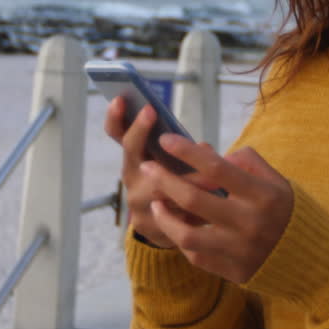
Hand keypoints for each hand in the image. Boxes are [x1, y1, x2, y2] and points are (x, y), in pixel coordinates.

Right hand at [103, 99, 220, 248]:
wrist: (176, 229)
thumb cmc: (180, 182)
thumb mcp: (178, 161)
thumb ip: (185, 150)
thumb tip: (203, 148)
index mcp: (135, 158)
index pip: (117, 134)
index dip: (116, 117)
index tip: (121, 98)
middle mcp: (132, 178)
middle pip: (131, 152)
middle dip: (141, 131)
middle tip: (152, 111)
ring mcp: (138, 204)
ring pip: (157, 187)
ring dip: (183, 178)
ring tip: (209, 174)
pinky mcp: (151, 228)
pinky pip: (172, 215)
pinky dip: (192, 208)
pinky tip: (211, 204)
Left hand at [142, 134, 293, 283]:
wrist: (310, 260)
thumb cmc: (288, 212)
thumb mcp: (277, 181)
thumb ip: (248, 163)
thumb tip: (210, 154)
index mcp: (262, 196)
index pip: (217, 168)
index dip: (187, 152)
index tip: (165, 139)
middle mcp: (249, 223)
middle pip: (194, 198)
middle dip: (165, 179)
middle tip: (147, 166)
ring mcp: (239, 250)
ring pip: (187, 234)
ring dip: (165, 216)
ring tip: (156, 202)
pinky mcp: (232, 271)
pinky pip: (196, 255)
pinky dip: (183, 239)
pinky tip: (176, 225)